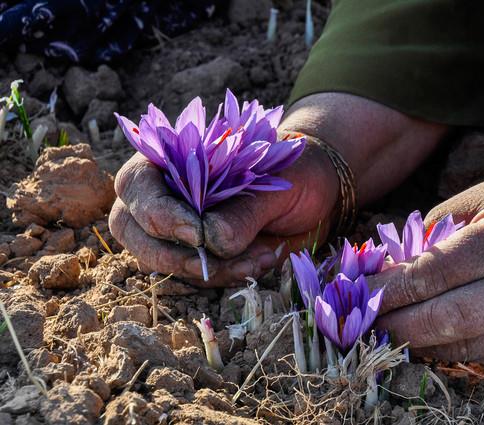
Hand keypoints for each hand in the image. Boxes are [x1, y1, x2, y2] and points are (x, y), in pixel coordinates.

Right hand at [109, 93, 446, 286]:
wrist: (319, 192)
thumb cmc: (296, 171)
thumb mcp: (278, 180)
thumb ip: (243, 208)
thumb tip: (210, 243)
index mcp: (174, 157)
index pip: (136, 185)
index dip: (156, 213)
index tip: (196, 234)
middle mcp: (167, 194)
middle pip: (133, 231)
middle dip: (173, 255)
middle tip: (216, 260)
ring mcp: (180, 229)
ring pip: (166, 262)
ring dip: (211, 269)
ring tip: (263, 254)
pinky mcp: (201, 255)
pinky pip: (199, 276)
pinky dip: (229, 275)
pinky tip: (265, 259)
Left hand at [368, 166, 483, 361]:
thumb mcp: (472, 201)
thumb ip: (429, 236)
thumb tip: (381, 271)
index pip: (440, 271)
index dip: (394, 286)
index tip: (359, 290)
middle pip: (452, 316)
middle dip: (399, 323)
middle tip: (363, 320)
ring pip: (465, 344)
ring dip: (416, 342)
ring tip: (381, 332)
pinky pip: (478, 354)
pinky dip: (440, 349)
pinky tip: (415, 338)